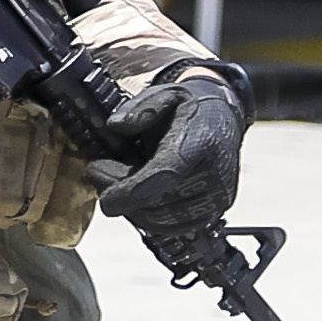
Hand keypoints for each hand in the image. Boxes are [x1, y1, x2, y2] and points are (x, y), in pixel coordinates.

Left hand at [91, 64, 244, 238]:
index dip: (132, 192)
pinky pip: (172, 227)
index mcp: (201, 142)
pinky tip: (136, 195)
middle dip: (121, 195)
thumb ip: (140, 108)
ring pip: (161, 221)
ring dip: (131, 207)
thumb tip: (117, 126)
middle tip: (99, 170)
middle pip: (159, 204)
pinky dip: (147, 216)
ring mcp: (216, 197)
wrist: (222, 120)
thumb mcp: (165, 93)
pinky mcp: (212, 212)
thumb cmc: (189, 110)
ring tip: (117, 181)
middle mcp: (215, 174)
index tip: (107, 198)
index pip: (167, 175)